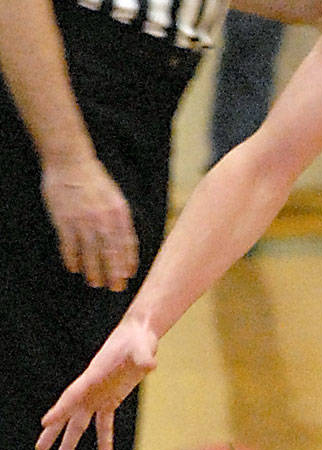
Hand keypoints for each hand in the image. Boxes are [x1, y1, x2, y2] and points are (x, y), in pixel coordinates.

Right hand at [35, 316, 159, 449]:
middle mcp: (92, 388)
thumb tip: (150, 365)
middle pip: (69, 413)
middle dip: (54, 431)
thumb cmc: (137, 340)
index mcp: (94, 375)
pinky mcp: (111, 399)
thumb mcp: (141, 348)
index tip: (45, 422)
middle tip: (40, 449)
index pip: (73, 395)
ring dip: (71, 442)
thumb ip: (143, 358)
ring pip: (81, 422)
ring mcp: (99, 394)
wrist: (138, 336)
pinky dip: (104, 440)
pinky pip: (104, 423)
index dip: (60, 409)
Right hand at [41, 157, 138, 290]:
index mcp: (119, 212)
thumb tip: (123, 240)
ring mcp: (84, 221)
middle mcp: (104, 219)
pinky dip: (73, 259)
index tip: (128, 275)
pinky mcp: (65, 221)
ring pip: (91, 253)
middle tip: (115, 288)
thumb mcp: (114, 196)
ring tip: (96, 283)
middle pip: (111, 252)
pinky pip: (70, 246)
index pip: (127, 243)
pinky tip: (74, 269)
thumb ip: (118, 218)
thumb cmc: (94, 179)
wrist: (71, 162)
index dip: (128, 261)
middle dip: (114, 272)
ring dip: (94, 270)